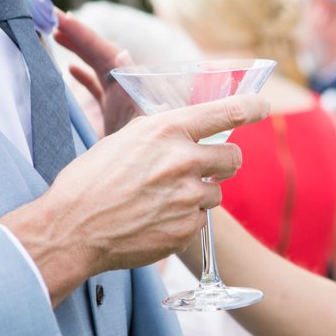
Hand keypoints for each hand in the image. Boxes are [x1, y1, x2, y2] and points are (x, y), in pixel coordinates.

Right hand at [0, 93, 269, 305]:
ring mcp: (189, 196)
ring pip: (216, 192)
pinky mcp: (188, 228)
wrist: (72, 228)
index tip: (263, 106)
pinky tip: (155, 220)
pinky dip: (184, 220)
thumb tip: (189, 135)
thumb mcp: (125, 141)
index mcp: (167, 131)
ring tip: (162, 200)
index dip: (249, 108)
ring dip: (198, 195)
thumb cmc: (90, 181)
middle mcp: (184, 160)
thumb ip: (164, 136)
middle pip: (233, 158)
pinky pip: (200, 220)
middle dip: (222, 163)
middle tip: (204, 169)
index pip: (225, 112)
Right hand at [54, 10, 140, 135]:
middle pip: (98, 53)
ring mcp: (119, 99)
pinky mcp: (115, 114)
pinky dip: (84, 76)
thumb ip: (134, 86)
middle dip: (77, 35)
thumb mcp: (143, 112)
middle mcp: (125, 86)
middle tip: (51, 17)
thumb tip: (121, 54)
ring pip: (96, 67)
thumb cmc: (151, 141)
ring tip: (56, 34)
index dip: (83, 33)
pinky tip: (70, 69)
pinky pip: (97, 88)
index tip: (61, 16)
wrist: (153, 167)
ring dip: (78, 50)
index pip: (104, 50)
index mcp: (130, 82)